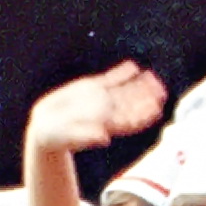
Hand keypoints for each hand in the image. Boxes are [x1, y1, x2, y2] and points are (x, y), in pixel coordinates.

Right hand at [27, 64, 165, 158]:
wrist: (45, 127)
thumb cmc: (57, 138)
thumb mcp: (69, 138)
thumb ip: (87, 137)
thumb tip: (105, 138)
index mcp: (106, 125)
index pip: (129, 120)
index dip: (143, 115)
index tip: (156, 110)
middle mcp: (107, 111)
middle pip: (131, 104)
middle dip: (146, 97)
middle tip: (161, 90)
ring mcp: (101, 98)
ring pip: (124, 90)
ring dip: (139, 84)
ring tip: (151, 76)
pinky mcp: (92, 87)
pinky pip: (110, 79)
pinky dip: (121, 72)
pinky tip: (132, 66)